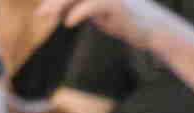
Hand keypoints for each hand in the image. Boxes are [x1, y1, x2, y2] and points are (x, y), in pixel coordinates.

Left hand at [35, 0, 179, 51]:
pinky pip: (91, 6)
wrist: (153, 29)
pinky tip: (69, 23)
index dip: (55, 0)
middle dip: (53, 2)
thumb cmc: (125, 20)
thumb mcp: (98, 12)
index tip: (43, 12)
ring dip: (59, 6)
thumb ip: (79, 6)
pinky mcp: (115, 3)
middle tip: (40, 15)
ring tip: (49, 18)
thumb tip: (56, 10)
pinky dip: (78, 14)